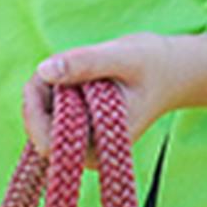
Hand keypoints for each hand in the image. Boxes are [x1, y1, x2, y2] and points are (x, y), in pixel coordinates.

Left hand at [21, 33, 179, 159]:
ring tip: (76, 67)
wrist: (171, 70)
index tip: (42, 77)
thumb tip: (43, 71)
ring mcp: (85, 140)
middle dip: (40, 96)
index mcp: (102, 146)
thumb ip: (84, 63)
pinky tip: (77, 75)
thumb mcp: (121, 56)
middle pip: (39, 133)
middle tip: (60, 64)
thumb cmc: (151, 64)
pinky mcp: (81, 127)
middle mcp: (91, 150)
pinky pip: (51, 111)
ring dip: (47, 90)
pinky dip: (54, 90)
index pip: (48, 144)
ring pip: (42, 120)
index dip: (35, 112)